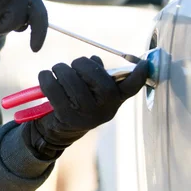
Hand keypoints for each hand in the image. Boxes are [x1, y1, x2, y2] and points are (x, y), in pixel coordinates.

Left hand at [26, 56, 148, 155]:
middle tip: (73, 63)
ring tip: (57, 70)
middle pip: (99, 80)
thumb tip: (94, 60)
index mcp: (114, 100)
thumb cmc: (76, 102)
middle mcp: (105, 110)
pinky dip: (46, 78)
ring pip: (72, 80)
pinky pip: (53, 89)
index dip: (138, 76)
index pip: (130, 88)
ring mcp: (86, 116)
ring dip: (61, 69)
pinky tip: (46, 77)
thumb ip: (96, 74)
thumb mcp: (91, 90)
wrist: (57, 131)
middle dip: (83, 65)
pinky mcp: (66, 117)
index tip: (144, 64)